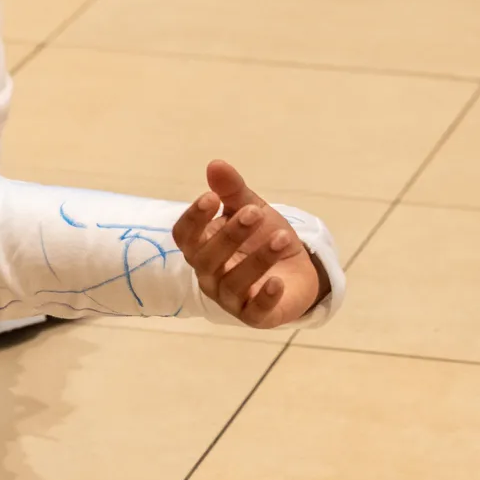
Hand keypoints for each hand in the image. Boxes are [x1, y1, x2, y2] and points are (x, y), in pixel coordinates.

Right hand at [172, 160, 323, 327]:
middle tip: (255, 212)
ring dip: (257, 260)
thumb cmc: (261, 238)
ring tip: (282, 237)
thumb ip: (232, 191)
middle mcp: (208, 274)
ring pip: (233, 283)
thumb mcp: (251, 209)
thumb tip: (216, 164)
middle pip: (207, 258)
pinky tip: (278, 282)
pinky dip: (265, 297)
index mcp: (201, 247)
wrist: (295, 271)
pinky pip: (253, 311)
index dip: (194, 219)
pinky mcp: (254, 316)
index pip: (184, 236)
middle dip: (230, 235)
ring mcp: (229, 298)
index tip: (212, 198)